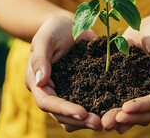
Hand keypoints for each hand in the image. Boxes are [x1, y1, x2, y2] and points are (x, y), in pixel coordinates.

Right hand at [24, 14, 102, 131]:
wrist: (67, 25)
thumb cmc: (53, 29)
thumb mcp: (45, 38)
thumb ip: (40, 58)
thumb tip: (40, 81)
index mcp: (37, 82)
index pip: (47, 102)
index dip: (64, 110)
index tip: (82, 113)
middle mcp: (50, 92)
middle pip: (61, 115)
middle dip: (80, 121)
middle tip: (100, 124)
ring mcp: (65, 93)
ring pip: (73, 117)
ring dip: (88, 122)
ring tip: (106, 122)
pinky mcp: (80, 90)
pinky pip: (86, 105)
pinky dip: (97, 110)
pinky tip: (112, 112)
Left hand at [101, 17, 149, 133]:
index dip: (146, 106)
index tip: (126, 107)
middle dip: (131, 118)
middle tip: (109, 121)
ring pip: (140, 113)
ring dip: (123, 119)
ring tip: (105, 124)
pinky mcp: (136, 88)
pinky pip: (129, 104)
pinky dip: (118, 111)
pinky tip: (104, 117)